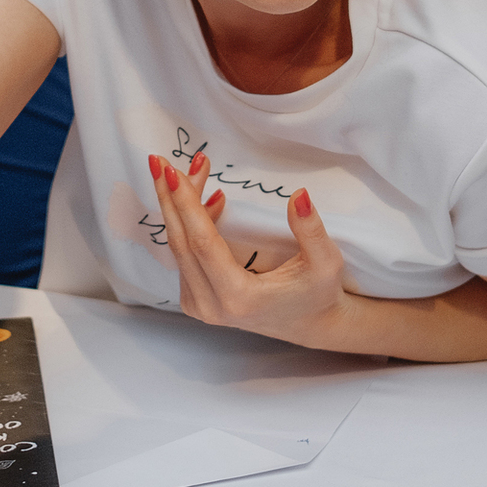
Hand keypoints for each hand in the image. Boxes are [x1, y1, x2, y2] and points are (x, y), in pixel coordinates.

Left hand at [147, 151, 349, 347]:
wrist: (310, 325)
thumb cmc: (319, 293)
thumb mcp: (326, 262)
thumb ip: (311, 229)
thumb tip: (299, 194)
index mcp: (239, 298)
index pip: (202, 243)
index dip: (186, 205)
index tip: (173, 171)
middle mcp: (211, 306)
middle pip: (181, 243)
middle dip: (170, 197)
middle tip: (161, 161)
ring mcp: (200, 307)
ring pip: (180, 248)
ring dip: (180, 207)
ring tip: (193, 171)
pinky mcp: (196, 301)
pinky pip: (185, 256)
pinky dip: (188, 225)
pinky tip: (206, 199)